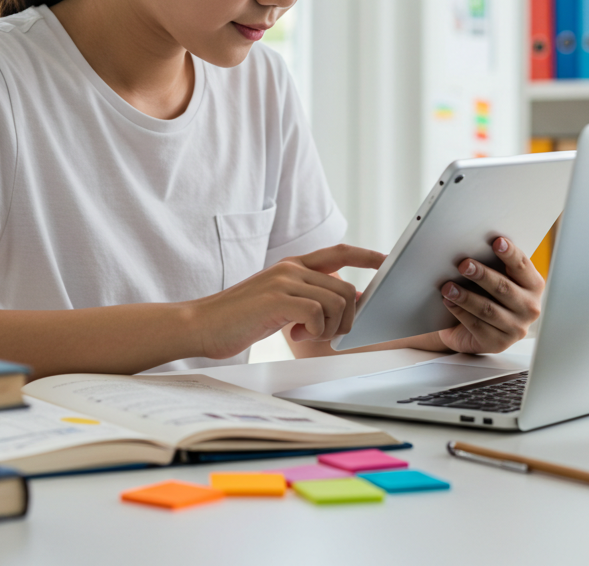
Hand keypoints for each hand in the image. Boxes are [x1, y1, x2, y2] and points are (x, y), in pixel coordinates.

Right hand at [190, 244, 385, 360]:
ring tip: (306, 335)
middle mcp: (291, 268)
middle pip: (346, 287)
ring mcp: (285, 281)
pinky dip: (314, 331)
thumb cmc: (239, 318)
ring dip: (330, 327)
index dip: (366, 255)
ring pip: (338, 301)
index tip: (386, 261)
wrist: (202, 324)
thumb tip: (347, 304)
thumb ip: (307, 297)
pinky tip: (294, 335)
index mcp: (293, 265)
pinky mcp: (278, 299)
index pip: (339, 252)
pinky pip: (319, 313)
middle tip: (324, 333)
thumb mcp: (278, 301)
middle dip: (346, 317)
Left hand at [437, 236, 543, 354]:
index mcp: (533, 285)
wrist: (475, 327)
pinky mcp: (498, 343)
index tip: (497, 241)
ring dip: (466, 296)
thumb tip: (473, 244)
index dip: (510, 253)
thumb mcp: (494, 278)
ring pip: (488, 309)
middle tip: (464, 264)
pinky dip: (460, 312)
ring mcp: (516, 328)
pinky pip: (477, 326)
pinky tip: (449, 302)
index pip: (522, 266)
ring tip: (448, 287)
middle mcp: (530, 308)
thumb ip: (493, 264)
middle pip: (504, 288)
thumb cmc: (486, 294)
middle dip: (482, 275)